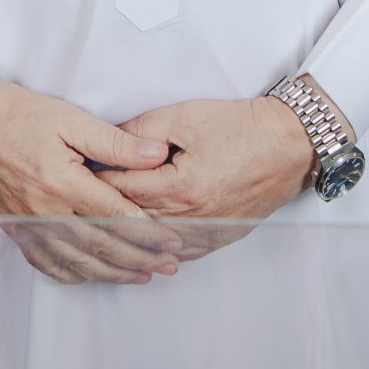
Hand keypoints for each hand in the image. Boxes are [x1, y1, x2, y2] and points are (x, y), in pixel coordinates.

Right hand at [0, 69, 182, 285]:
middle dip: (140, 259)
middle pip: (100, 246)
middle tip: (170, 265)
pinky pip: (46, 262)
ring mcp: (27, 224)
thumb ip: (115, 142)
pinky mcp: (14, 227)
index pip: (115, 217)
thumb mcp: (70, 119)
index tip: (174, 240)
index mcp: (60, 182)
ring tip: (142, 276)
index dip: (149, 233)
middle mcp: (43, 210)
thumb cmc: (17, 113)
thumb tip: (157, 155)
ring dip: (113, 272)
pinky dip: (73, 274)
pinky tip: (92, 275)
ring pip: (76, 261)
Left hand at [101, 95, 320, 240]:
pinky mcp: (222, 235)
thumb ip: (142, 131)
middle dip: (108, 211)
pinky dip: (160, 249)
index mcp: (183, 187)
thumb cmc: (241, 126)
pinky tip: (143, 246)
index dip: (99, 182)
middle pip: (137, 222)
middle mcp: (196, 217)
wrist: (290, 143)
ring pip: (157, 242)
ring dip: (131, 234)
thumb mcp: (184, 116)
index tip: (78, 177)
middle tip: (81, 202)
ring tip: (104, 225)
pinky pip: (183, 252)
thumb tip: (109, 142)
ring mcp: (211, 231)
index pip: (125, 192)